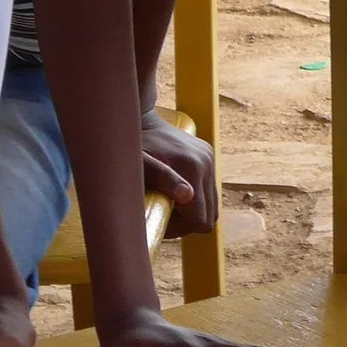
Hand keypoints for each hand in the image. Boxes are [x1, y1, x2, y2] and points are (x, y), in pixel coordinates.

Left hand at [140, 113, 217, 233]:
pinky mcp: (208, 155)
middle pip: (210, 215)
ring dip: (194, 210)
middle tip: (164, 213)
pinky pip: (210, 188)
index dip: (181, 228)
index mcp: (192, 168)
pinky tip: (177, 192)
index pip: (200, 219)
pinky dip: (198, 197)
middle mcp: (207, 163)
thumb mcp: (140, 164)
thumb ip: (162, 179)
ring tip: (170, 204)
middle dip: (188, 221)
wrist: (139, 117)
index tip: (161, 221)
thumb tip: (188, 196)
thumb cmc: (134, 146)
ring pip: (212, 203)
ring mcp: (210, 158)